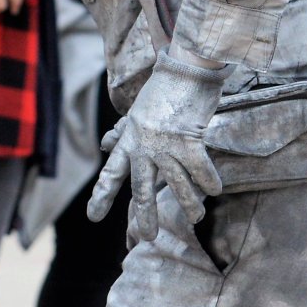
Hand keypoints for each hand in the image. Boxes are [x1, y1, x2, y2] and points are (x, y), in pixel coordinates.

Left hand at [86, 49, 229, 242]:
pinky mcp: (188, 138)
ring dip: (188, 204)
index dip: (102, 195)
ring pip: (176, 184)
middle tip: (146, 237)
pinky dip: (208, 182)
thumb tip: (104, 144)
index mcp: (129, 139)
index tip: (92, 217)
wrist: (184, 69)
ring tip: (196, 218)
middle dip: (144, 215)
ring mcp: (166, 143)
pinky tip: (214, 191)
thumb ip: (122, 132)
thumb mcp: (136, 113)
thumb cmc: (162, 91)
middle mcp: (144, 144)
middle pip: (141, 187)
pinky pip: (199, 170)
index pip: (112, 171)